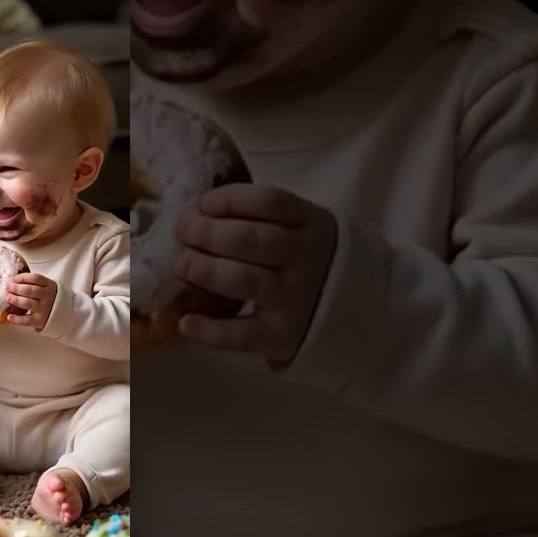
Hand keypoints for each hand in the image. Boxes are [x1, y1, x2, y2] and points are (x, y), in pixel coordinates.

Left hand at [5, 272, 57, 330]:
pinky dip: (17, 319)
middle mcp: (47, 296)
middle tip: (8, 287)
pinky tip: (9, 316)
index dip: (23, 277)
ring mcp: (44, 309)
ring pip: (27, 303)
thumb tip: (13, 281)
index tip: (15, 278)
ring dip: (15, 300)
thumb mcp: (46, 287)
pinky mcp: (40, 321)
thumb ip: (34, 283)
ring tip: (8, 298)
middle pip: (30, 290)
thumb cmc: (49, 297)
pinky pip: (27, 320)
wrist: (64, 313)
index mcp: (49, 285)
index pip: (35, 278)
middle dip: (16, 288)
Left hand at [173, 184, 336, 363]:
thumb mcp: (301, 229)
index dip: (230, 199)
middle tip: (181, 230)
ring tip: (182, 265)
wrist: (356, 312)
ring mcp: (295, 299)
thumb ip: (261, 218)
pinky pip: (242, 334)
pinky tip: (185, 322)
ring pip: (244, 281)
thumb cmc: (308, 261)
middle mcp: (306, 260)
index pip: (269, 202)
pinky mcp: (282, 337)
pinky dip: (210, 330)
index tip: (203, 203)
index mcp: (311, 224)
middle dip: (208, 233)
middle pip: (251, 240)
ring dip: (205, 271)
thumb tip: (198, 212)